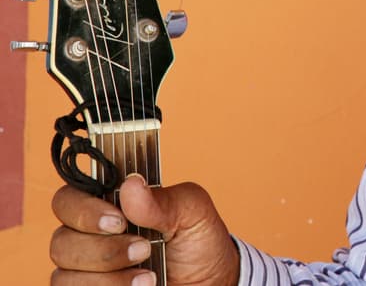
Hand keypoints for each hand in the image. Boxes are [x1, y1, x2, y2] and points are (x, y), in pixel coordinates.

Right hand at [50, 174, 239, 284]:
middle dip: (104, 250)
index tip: (118, 221)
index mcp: (107, 205)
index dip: (84, 210)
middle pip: (60, 241)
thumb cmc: (197, 242)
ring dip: (109, 279)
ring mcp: (84, 271)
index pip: (67, 200)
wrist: (210, 282)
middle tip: (144, 249)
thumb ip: (163, 200)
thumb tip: (131, 183)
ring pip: (63, 276)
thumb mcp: (193, 213)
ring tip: (149, 277)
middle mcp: (87, 237)